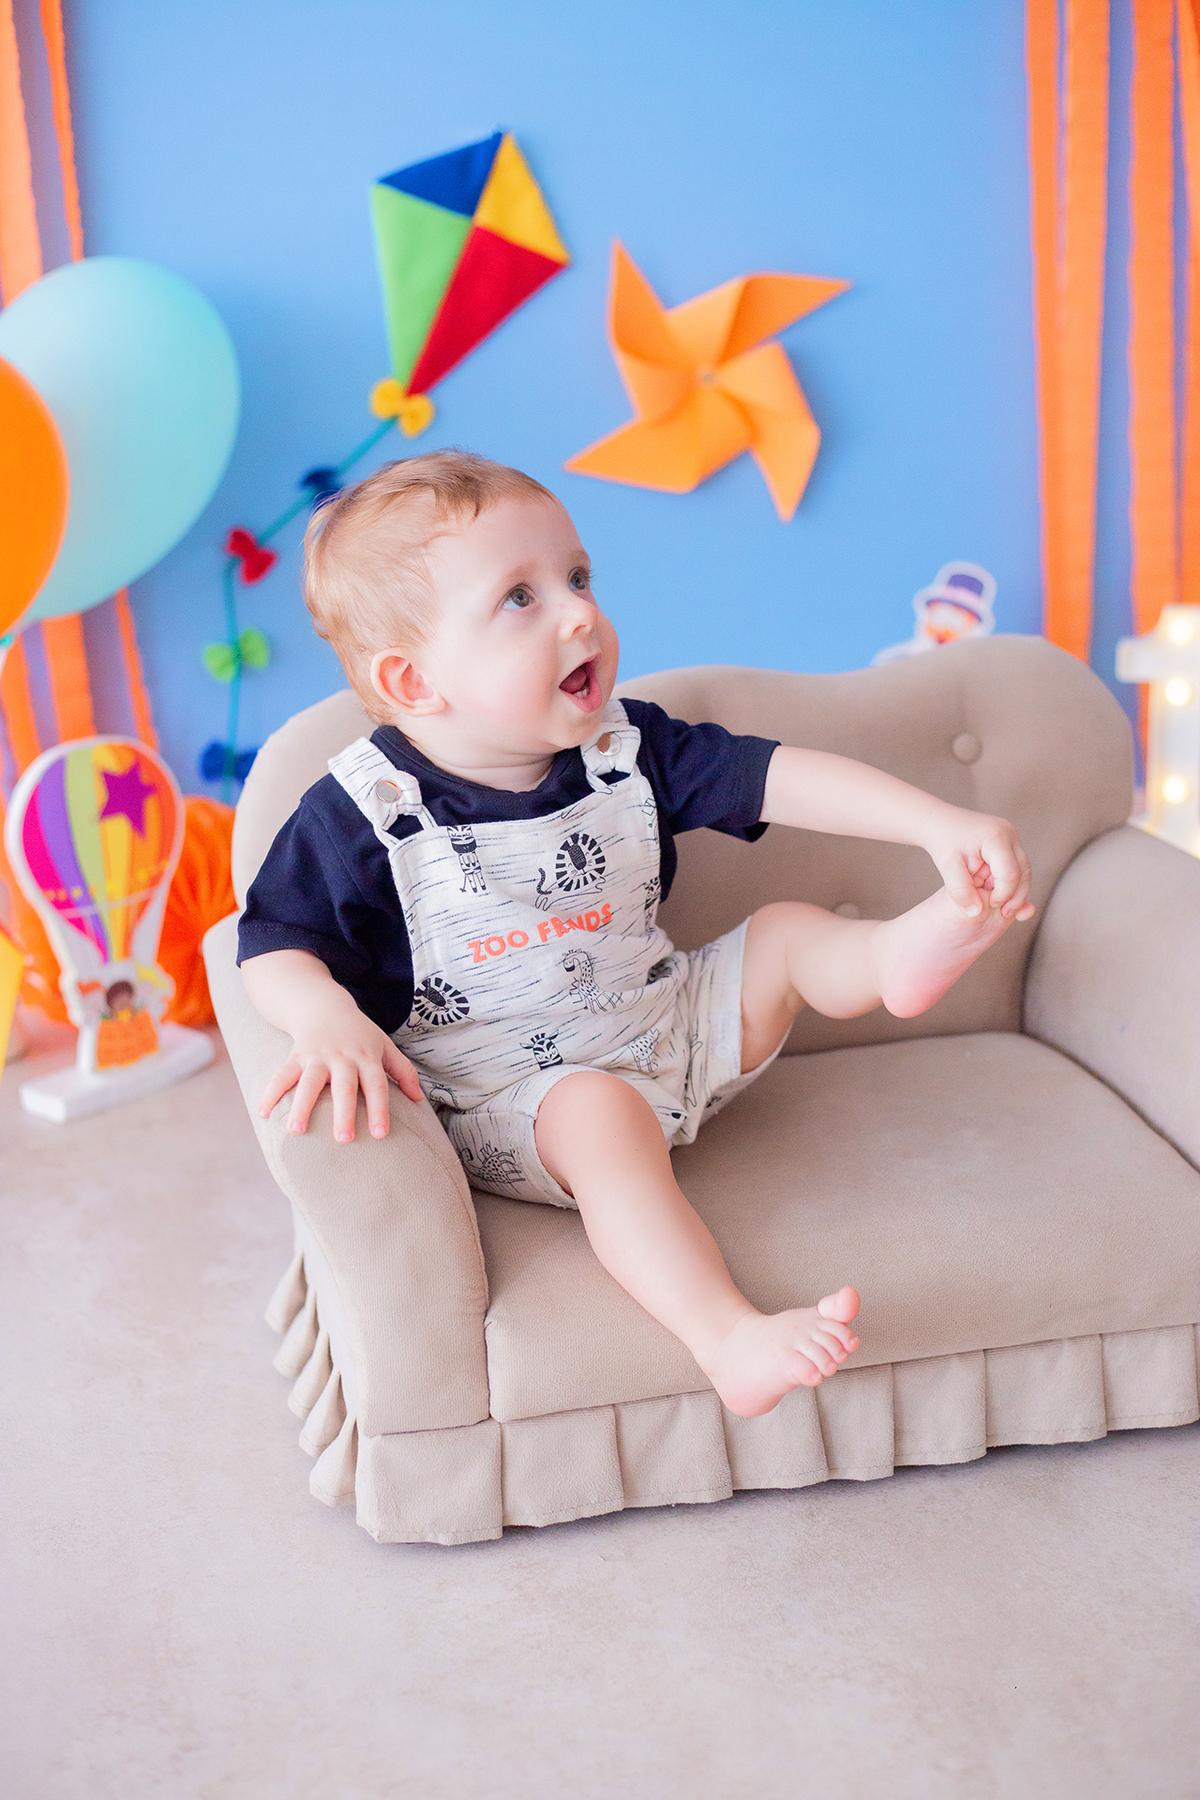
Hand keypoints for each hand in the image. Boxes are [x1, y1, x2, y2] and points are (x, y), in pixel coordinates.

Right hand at [257, 993, 422, 1142]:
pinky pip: (282, 1074)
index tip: (381, 1134)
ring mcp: (317, 1056)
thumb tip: (419, 1099)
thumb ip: (403, 1071)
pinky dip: (271, 1092)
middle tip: (344, 1139)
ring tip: (296, 1131)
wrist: (325, 1005)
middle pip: (344, 1086)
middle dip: (344, 1112)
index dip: (379, 1109)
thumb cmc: (360, 1033)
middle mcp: (343, 1057)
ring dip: (302, 1106)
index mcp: (367, 1057)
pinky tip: (263, 1113)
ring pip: (309, 1082)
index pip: (376, 1085)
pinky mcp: (296, 1055)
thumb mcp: (385, 1045)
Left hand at [922, 805, 1035, 919]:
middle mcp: (1009, 834)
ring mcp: (1012, 836)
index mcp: (995, 837)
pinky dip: (1012, 881)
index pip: (1010, 873)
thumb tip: (975, 913)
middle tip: (1004, 913)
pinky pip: (1018, 865)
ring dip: (1016, 890)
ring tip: (1001, 906)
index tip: (990, 905)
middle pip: (1024, 871)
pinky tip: (997, 892)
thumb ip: (960, 890)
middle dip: (1016, 895)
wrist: (941, 821)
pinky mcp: (1010, 842)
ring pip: (1025, 869)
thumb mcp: (947, 867)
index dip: (1003, 895)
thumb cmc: (943, 842)